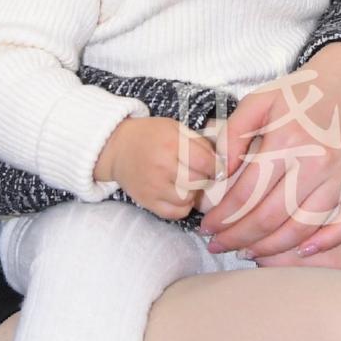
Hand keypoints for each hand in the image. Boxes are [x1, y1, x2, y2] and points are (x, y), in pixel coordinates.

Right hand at [93, 115, 219, 219]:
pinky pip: (175, 213)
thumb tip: (222, 162)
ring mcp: (153, 186)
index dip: (216, 166)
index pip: (206, 162)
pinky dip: (182, 206)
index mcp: (171, 143)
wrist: (117, 148)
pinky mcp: (147, 201)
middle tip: (201, 174)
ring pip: (188, 199)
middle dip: (205, 179)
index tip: (216, 166)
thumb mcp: (175, 128)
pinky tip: (178, 194)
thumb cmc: (151, 136)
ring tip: (187, 183)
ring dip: (193, 193)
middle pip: (199, 182)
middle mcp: (162, 166)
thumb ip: (199, 143)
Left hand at [197, 42, 340, 261]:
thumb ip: (232, 136)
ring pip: (304, 228)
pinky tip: (300, 251)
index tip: (208, 229)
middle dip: (239, 238)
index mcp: (288, 139)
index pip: (247, 193)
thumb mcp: (258, 101)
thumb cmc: (300, 95)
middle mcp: (319, 160)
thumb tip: (217, 175)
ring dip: (273, 248)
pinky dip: (324, 243)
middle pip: (271, 217)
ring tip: (250, 252)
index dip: (223, 218)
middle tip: (221, 246)